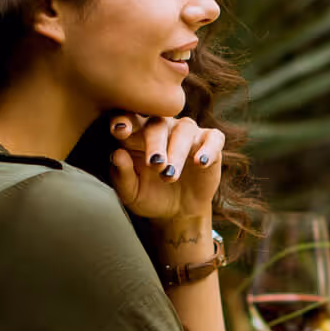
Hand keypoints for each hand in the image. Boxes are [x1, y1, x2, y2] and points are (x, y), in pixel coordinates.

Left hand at [107, 113, 225, 224]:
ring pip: (184, 130)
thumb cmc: (149, 196)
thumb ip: (121, 175)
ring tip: (170, 175)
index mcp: (138, 133)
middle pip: (158, 123)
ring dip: (177, 152)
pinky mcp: (210, 143)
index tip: (120, 131)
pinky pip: (213, 138)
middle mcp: (163, 127)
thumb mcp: (131, 193)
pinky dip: (208, 148)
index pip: (130, 118)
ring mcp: (188, 133)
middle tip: (155, 165)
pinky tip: (201, 162)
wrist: (178, 212)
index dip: (124, 120)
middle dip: (155, 143)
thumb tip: (116, 155)